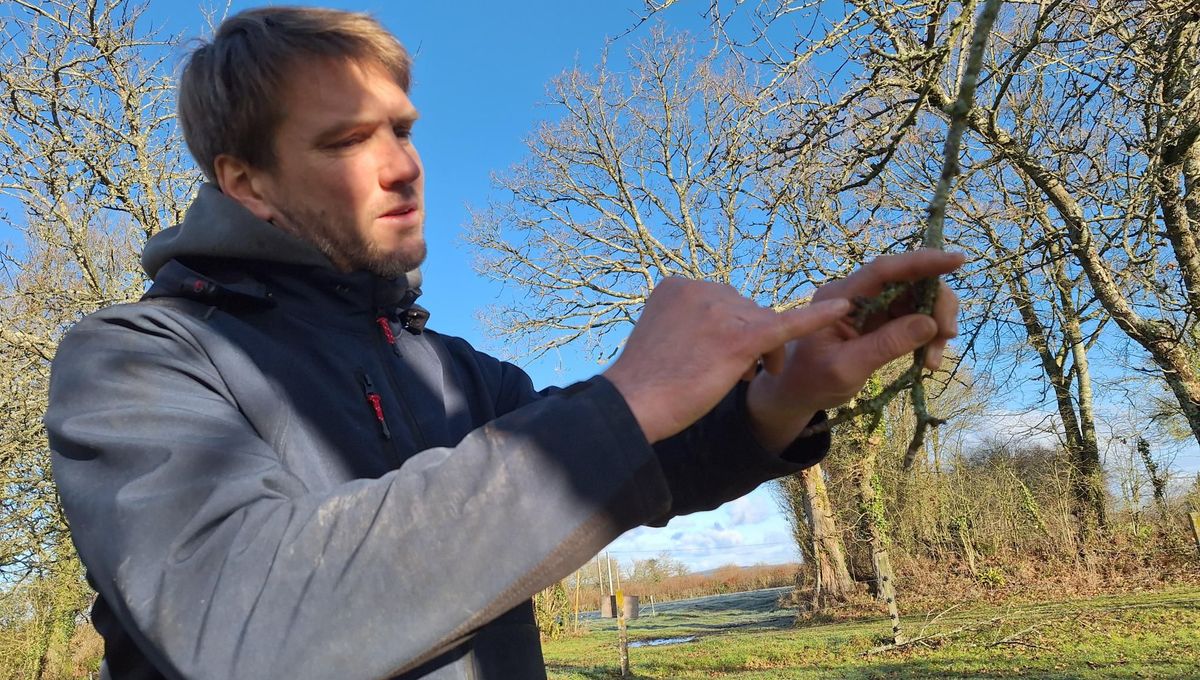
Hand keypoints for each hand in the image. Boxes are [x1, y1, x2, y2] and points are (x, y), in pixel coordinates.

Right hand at [603, 277, 851, 443]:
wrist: (632, 405)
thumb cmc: (643, 382)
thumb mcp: (661, 335)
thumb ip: (689, 322)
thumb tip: (714, 329)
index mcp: (677, 286)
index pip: (721, 301)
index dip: (728, 328)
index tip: (713, 355)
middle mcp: (699, 290)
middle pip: (745, 309)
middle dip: (747, 339)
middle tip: (734, 374)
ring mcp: (720, 312)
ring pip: (763, 323)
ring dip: (761, 352)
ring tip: (740, 378)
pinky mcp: (737, 339)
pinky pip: (784, 326)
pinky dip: (814, 320)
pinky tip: (844, 309)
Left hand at [746, 250, 964, 451]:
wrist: (797, 392)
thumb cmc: (812, 381)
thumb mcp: (846, 368)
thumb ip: (885, 345)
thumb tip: (929, 323)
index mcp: (839, 297)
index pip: (884, 270)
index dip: (921, 262)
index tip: (957, 260)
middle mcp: (857, 294)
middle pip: (909, 281)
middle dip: (936, 304)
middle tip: (947, 336)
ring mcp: (870, 306)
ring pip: (917, 298)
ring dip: (935, 325)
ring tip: (933, 361)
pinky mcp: (880, 320)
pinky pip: (915, 317)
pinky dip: (928, 336)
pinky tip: (928, 360)